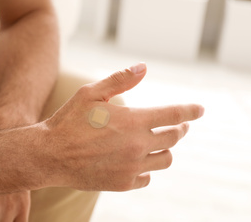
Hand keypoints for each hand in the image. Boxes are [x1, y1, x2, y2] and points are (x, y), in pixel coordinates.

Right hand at [40, 63, 203, 190]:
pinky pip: (147, 177)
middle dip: (181, 129)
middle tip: (181, 126)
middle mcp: (138, 146)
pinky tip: (140, 161)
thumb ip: (120, 80)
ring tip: (161, 143)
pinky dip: (148, 168)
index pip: (174, 115)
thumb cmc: (69, 121)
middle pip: (174, 138)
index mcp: (133, 121)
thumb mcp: (91, 93)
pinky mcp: (123, 183)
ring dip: (167, 149)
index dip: (190, 110)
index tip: (200, 109)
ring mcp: (132, 167)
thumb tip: (144, 67)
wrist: (50, 155)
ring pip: (165, 159)